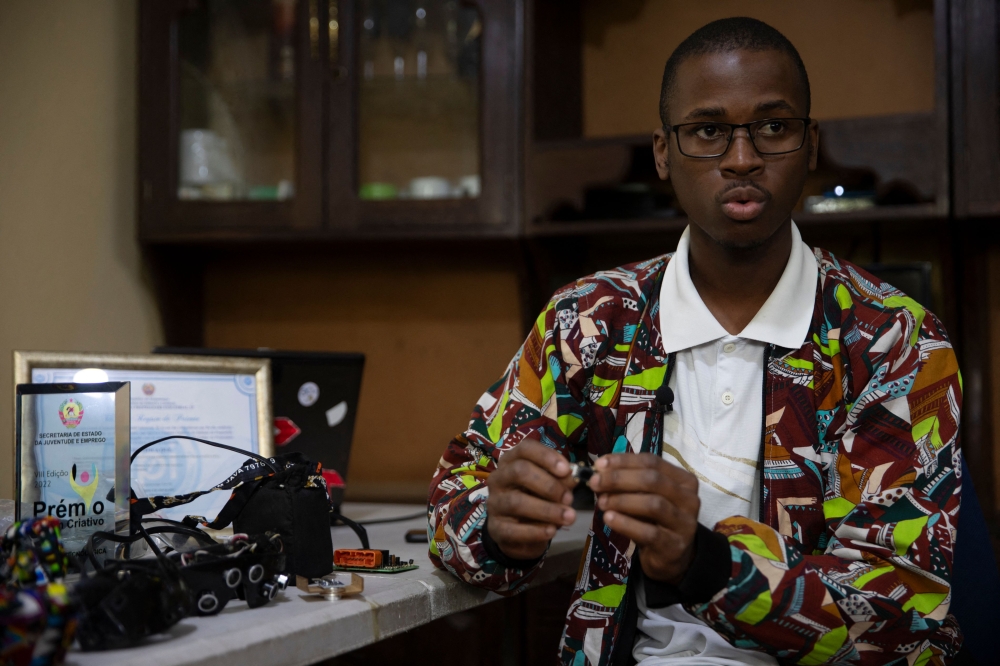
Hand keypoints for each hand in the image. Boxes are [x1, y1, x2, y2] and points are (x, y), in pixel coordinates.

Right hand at [485, 439, 577, 560]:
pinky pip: (513, 529)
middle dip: (549, 485)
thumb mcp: (552, 486)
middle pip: (519, 471)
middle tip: (569, 498)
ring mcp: (494, 503)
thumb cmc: (536, 500)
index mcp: (512, 461)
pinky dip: (536, 531)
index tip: (567, 469)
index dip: (546, 457)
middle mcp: (499, 478)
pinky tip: (552, 531)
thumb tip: (574, 476)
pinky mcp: (495, 528)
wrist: (519, 532)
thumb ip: (562, 480)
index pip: (525, 449)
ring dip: (547, 510)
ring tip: (569, 517)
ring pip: (516, 502)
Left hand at [588, 453, 699, 583]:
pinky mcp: (674, 546)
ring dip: (621, 501)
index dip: (624, 461)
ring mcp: (685, 523)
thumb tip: (599, 471)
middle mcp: (689, 499)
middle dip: (619, 479)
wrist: (671, 556)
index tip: (599, 464)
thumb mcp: (644, 497)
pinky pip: (649, 532)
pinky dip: (625, 523)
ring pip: (653, 504)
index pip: (652, 462)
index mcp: (683, 480)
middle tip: (595, 482)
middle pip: (653, 480)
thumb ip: (627, 483)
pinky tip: (608, 519)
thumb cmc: (655, 520)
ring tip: (600, 503)